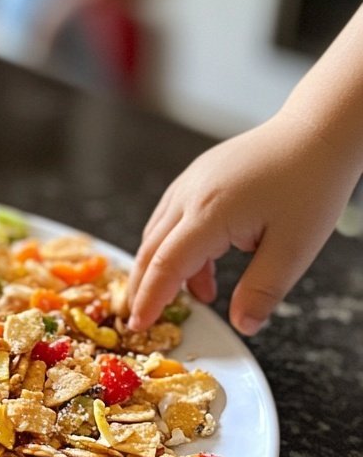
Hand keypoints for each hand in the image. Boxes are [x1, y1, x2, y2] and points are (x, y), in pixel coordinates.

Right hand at [127, 113, 355, 335]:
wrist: (317, 132)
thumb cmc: (310, 184)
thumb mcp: (295, 248)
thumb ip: (263, 290)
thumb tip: (243, 325)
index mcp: (209, 214)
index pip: (165, 265)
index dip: (150, 298)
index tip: (139, 325)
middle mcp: (189, 196)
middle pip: (149, 249)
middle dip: (142, 286)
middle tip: (143, 316)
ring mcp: (189, 183)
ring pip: (158, 233)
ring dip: (165, 267)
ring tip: (199, 294)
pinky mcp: (197, 177)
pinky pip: (172, 217)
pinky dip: (176, 246)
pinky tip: (204, 261)